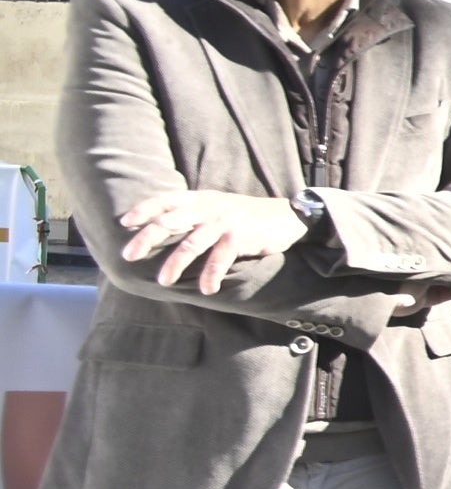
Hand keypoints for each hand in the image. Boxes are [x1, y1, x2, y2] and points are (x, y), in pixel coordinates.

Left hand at [115, 190, 309, 295]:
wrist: (288, 216)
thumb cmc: (248, 216)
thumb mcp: (219, 206)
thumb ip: (194, 213)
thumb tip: (163, 226)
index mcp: (201, 199)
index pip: (165, 200)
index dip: (144, 209)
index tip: (124, 223)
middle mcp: (209, 208)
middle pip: (170, 221)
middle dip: (147, 238)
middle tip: (129, 256)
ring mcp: (224, 222)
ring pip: (191, 244)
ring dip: (174, 264)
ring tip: (163, 281)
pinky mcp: (240, 237)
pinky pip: (219, 259)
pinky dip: (210, 276)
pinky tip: (206, 289)